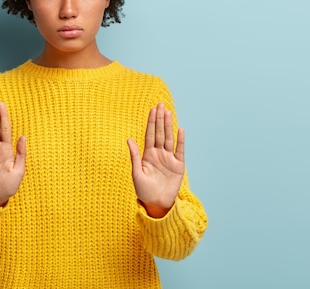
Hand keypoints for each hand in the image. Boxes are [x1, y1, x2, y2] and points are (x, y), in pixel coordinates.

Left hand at [128, 103, 184, 217]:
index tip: (152, 110)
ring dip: (168, 126)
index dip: (151, 122)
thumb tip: (129, 139)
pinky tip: (180, 129)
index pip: (150, 135)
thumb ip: (135, 156)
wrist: (156, 204)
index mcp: (148, 155)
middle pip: (160, 133)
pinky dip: (180, 140)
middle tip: (160, 104)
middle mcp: (159, 154)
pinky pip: (180, 151)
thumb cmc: (144, 190)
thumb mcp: (136, 173)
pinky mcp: (178, 166)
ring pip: (169, 138)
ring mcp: (169, 159)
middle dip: (160, 119)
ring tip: (168, 112)